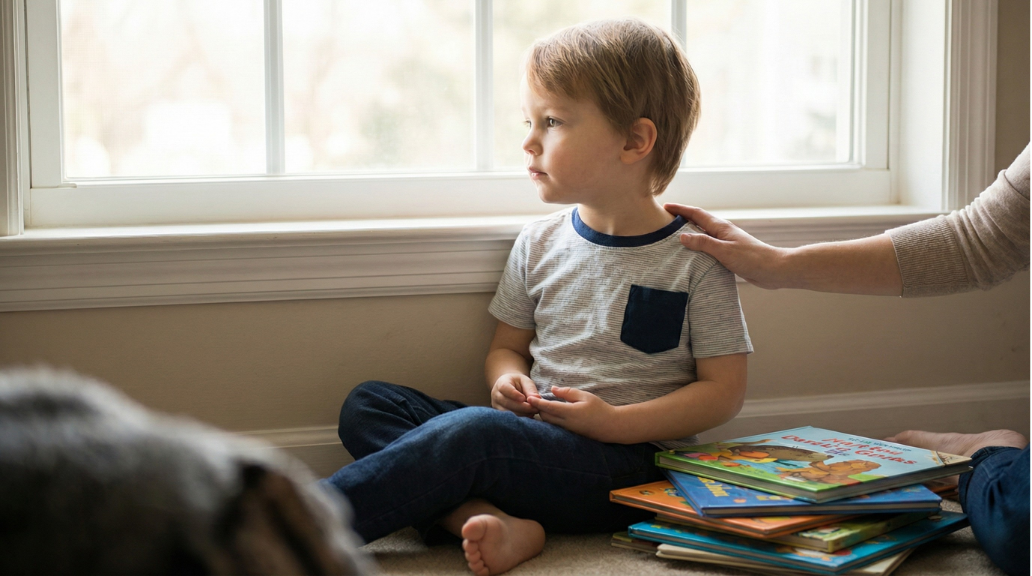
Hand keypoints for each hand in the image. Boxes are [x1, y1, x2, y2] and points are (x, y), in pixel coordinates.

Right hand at [491, 373, 540, 416]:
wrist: (510, 387)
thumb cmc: (518, 383)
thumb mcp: (525, 381)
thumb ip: (530, 389)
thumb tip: (537, 399)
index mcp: (501, 383)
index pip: (505, 388)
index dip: (514, 394)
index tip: (524, 398)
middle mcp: (496, 394)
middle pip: (507, 402)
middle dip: (522, 407)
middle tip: (535, 408)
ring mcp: (496, 405)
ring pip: (508, 412)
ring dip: (522, 413)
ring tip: (533, 411)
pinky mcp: (500, 413)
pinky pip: (509, 417)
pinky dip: (520, 417)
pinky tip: (528, 415)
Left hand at [528, 386, 617, 441]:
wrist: (610, 426)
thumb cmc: (599, 409)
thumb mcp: (585, 396)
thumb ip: (568, 392)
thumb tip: (552, 389)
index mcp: (569, 412)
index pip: (548, 407)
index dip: (537, 403)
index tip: (529, 398)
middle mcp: (566, 423)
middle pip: (545, 417)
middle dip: (538, 409)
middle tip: (534, 400)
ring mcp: (567, 430)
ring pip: (549, 423)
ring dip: (543, 415)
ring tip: (540, 406)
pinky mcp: (570, 434)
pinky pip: (555, 427)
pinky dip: (550, 420)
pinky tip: (550, 414)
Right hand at [664, 203, 787, 289]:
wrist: (774, 270)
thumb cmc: (752, 259)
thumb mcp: (724, 251)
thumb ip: (703, 243)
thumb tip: (682, 236)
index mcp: (721, 227)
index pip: (696, 213)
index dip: (680, 209)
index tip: (665, 206)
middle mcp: (723, 232)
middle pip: (699, 221)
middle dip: (682, 217)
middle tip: (665, 219)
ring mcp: (727, 242)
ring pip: (704, 233)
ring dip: (690, 231)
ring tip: (675, 235)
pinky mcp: (730, 253)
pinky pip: (709, 246)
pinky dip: (698, 245)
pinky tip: (694, 253)